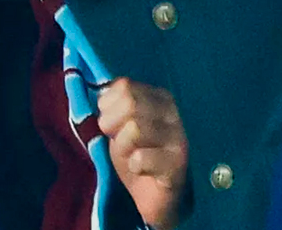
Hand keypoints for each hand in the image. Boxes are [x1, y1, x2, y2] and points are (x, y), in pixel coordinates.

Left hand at [97, 78, 188, 229]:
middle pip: (130, 104)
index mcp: (160, 98)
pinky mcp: (178, 164)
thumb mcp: (120, 125)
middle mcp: (174, 113)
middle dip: (112, 125)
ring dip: (123, 148)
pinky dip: (134, 165)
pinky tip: (142, 170)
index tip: (111, 123)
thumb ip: (113, 105)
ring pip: (135, 128)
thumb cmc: (138, 155)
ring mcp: (179, 138)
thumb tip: (101, 92)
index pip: (125, 86)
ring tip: (132, 157)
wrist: (155, 195)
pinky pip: (142, 157)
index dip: (107, 105)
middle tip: (117, 141)